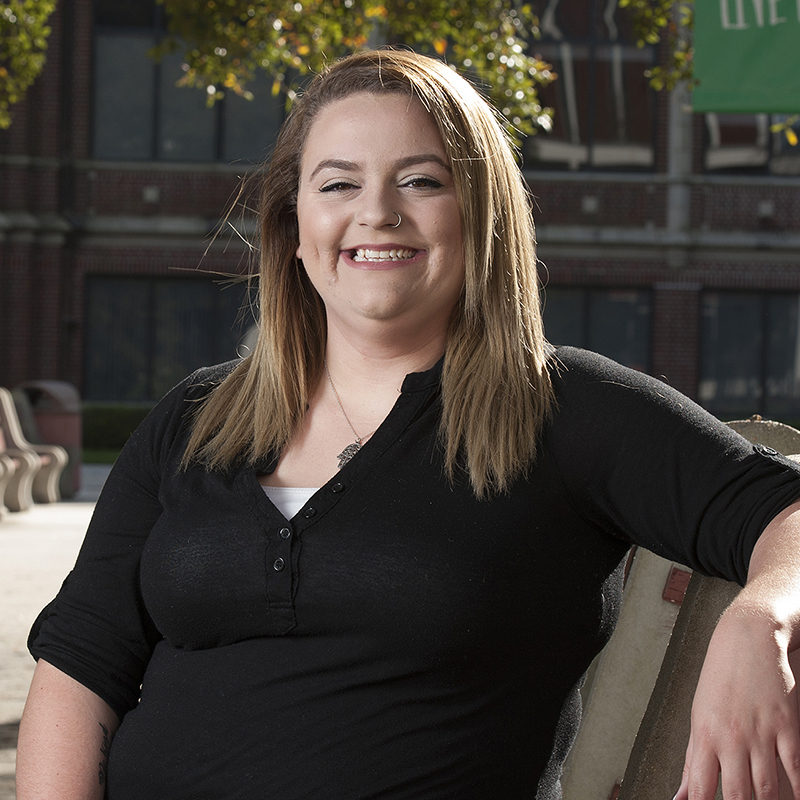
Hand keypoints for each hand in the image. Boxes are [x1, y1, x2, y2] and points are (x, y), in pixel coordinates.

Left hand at [673, 612, 799, 799]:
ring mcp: (761, 733)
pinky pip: (796, 770)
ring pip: (768, 789)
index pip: (701, 788)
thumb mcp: (699, 716)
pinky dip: (799, 792)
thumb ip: (693, 760)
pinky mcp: (788, 727)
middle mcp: (731, 737)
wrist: (747, 638)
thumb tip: (680, 797)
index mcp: (705, 735)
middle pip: (738, 795)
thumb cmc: (720, 678)